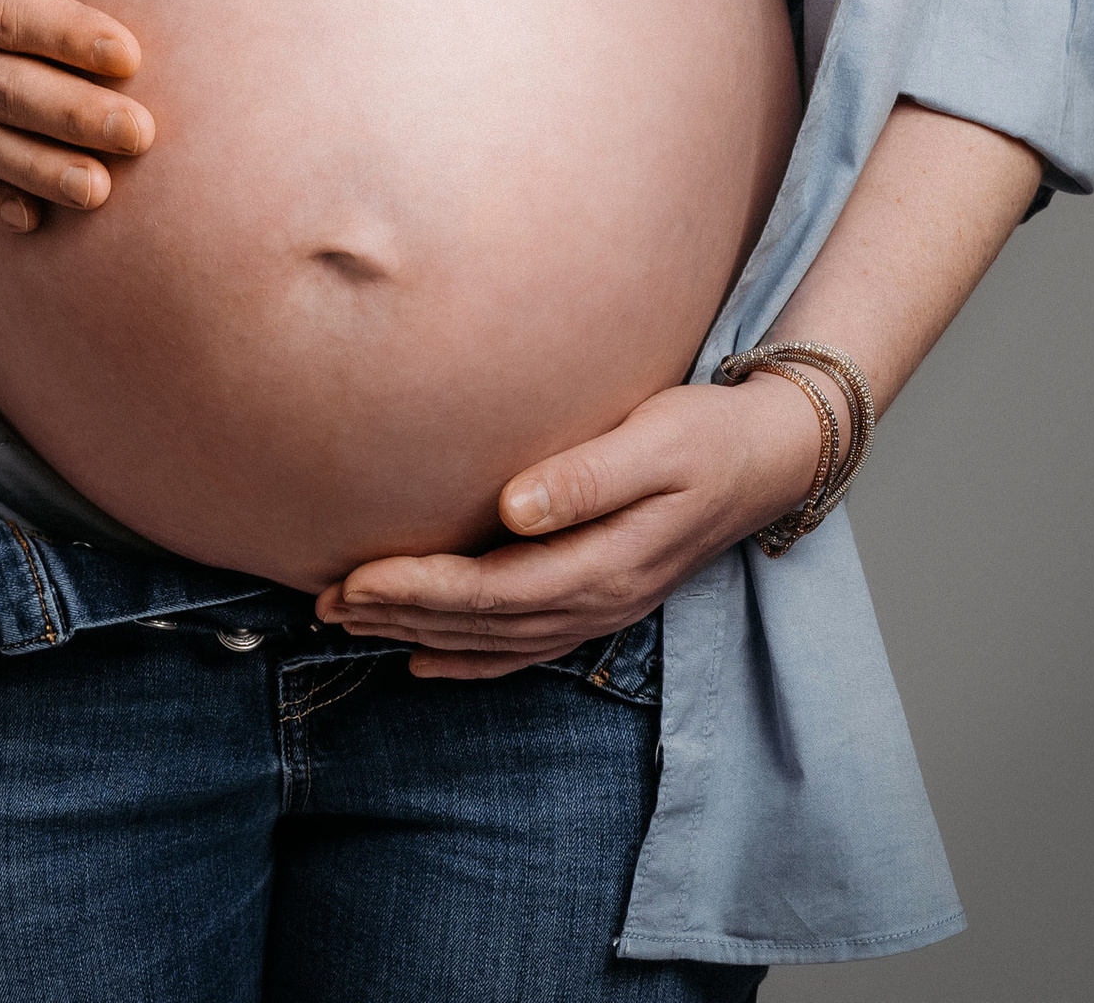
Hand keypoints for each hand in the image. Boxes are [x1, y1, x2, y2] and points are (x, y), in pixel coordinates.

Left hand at [314, 376, 828, 679]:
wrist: (768, 458)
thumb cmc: (705, 433)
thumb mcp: (652, 441)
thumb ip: (584, 477)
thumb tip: (513, 507)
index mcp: (604, 562)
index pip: (491, 590)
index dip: (418, 590)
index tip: (354, 577)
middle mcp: (598, 599)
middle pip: (482, 623)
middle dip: (400, 614)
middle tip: (326, 602)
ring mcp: (602, 608)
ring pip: (495, 640)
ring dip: (421, 633)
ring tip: (351, 622)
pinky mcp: (602, 599)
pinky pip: (524, 647)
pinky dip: (470, 660)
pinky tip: (423, 659)